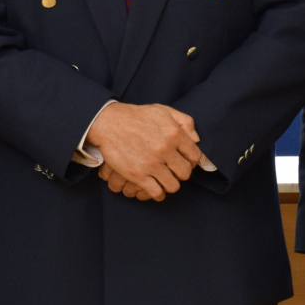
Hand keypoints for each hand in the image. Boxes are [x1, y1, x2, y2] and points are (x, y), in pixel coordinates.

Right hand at [85, 102, 202, 200]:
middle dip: (181, 173)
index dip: (191, 161)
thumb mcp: (163, 110)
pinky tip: (156, 189)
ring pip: (173, 185)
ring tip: (164, 180)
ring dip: (170, 184)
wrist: (109, 123)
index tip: (184, 162)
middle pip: (185, 172)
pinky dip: (158, 194)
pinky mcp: (138, 175)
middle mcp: (165, 149)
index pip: (194, 155)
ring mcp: (152, 163)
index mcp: (174, 133)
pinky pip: (157, 192)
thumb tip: (196, 139)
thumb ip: (184, 121)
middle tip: (173, 171)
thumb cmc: (136, 116)